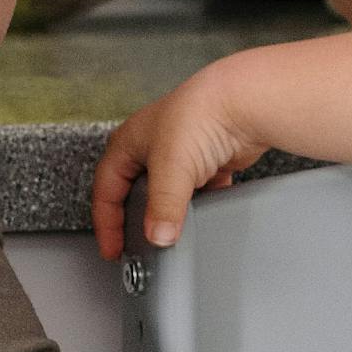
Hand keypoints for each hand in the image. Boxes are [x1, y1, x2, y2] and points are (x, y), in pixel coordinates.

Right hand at [94, 56, 291, 249]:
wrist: (244, 102)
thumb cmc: (199, 116)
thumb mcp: (170, 169)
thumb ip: (162, 208)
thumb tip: (159, 237)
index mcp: (128, 143)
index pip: (106, 190)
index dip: (107, 223)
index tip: (114, 250)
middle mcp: (152, 147)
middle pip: (136, 193)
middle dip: (138, 219)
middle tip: (140, 247)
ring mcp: (181, 154)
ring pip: (169, 194)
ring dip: (172, 213)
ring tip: (175, 234)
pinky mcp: (208, 160)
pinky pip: (198, 191)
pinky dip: (199, 205)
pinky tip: (204, 214)